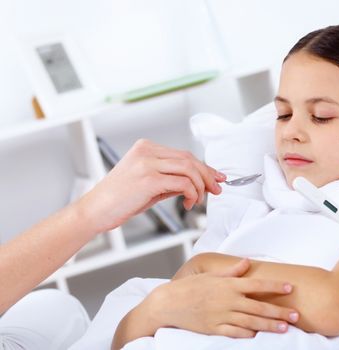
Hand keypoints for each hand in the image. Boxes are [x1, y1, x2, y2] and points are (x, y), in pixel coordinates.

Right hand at [75, 139, 224, 233]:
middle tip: (217, 189)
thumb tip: (199, 182)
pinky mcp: (149, 179)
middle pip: (189, 159)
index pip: (184, 154)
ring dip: (201, 186)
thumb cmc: (119, 199)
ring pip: (189, 169)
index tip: (217, 177)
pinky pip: (182, 183)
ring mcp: (147, 163)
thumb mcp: (148, 184)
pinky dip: (192, 193)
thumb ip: (171, 179)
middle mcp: (147, 151)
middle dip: (208, 175)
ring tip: (199, 200)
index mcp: (146, 148)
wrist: (95, 211)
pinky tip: (189, 203)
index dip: (204, 167)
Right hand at [147, 259, 298, 336]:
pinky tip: (259, 335)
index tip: (290, 287)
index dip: (275, 286)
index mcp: (229, 285)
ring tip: (285, 327)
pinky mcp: (215, 329)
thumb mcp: (211, 275)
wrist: (168, 304)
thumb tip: (247, 262)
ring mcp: (222, 316)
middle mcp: (228, 300)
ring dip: (270, 325)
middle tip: (296, 315)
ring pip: (251, 321)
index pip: (257, 284)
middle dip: (279, 311)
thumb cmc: (190, 287)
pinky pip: (236, 333)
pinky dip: (248, 334)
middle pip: (259, 306)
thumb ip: (232, 270)